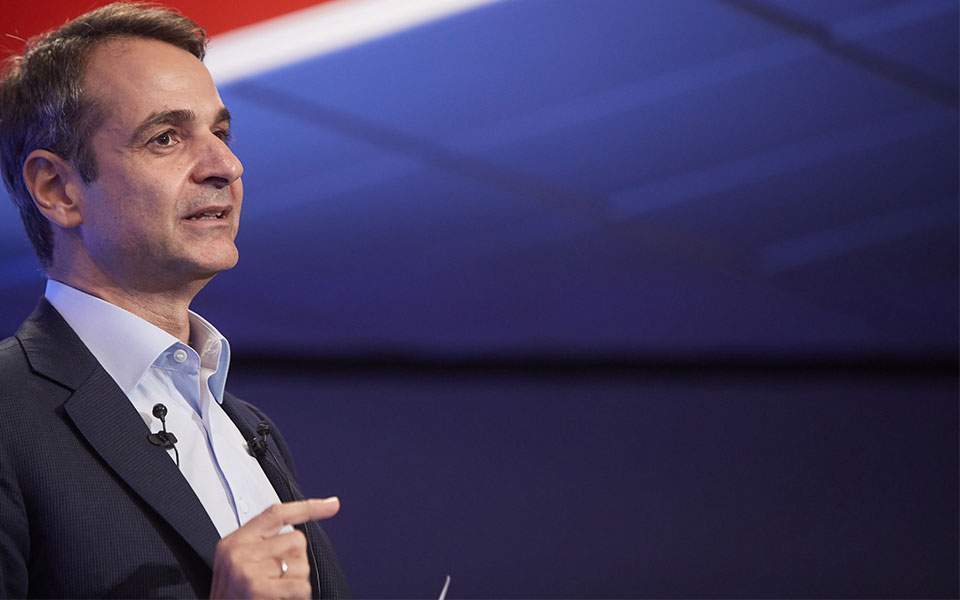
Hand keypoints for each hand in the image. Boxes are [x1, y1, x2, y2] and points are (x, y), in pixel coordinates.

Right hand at [210, 497, 339, 598]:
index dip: (308, 507)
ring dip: (296, 583)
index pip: (276, 513)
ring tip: (275, 594)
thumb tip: (298, 538)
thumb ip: (262, 547)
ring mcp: (246, 570)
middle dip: (296, 562)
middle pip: (296, 540)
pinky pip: (300, 586)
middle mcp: (237, 552)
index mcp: (233, 542)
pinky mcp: (256, 588)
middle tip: (276, 582)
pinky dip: (299, 597)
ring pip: (301, 564)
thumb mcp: (239, 568)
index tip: (332, 504)